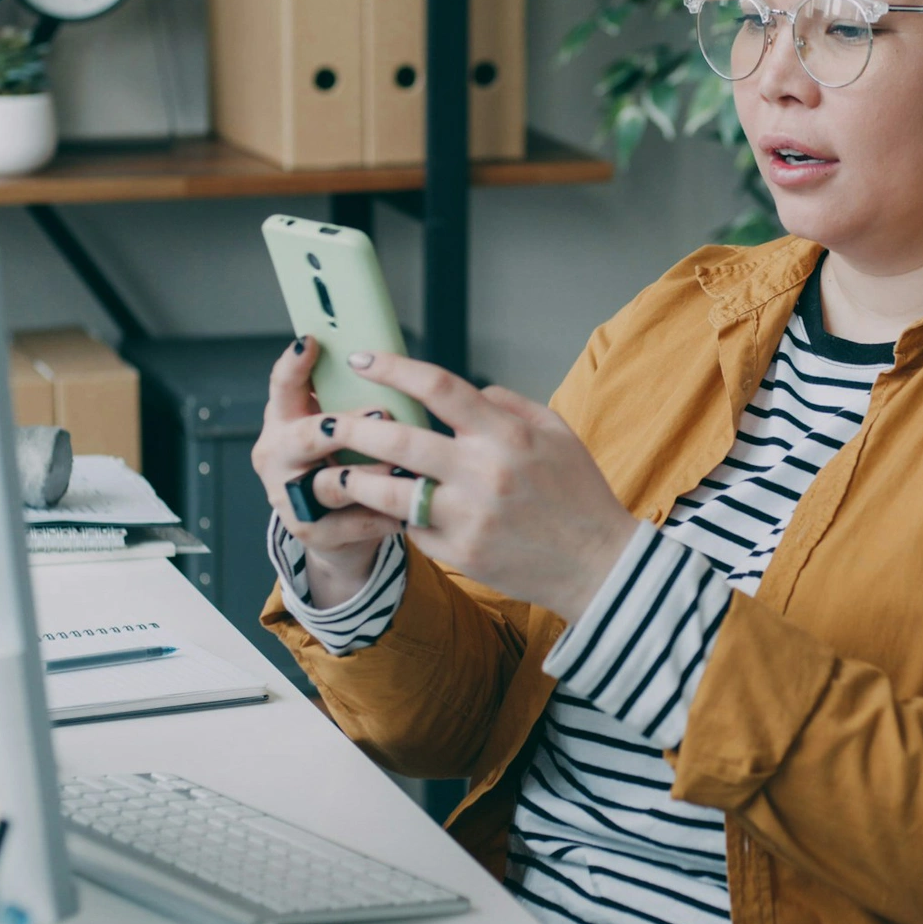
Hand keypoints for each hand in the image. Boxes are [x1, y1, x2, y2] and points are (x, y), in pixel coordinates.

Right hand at [251, 337, 404, 602]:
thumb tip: (389, 361)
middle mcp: (278, 457)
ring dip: (371, 474)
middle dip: (344, 426)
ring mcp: (291, 498)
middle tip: (382, 414)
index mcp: (283, 422)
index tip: (311, 342)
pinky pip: (355, 523)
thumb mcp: (338, 427)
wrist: (335, 530)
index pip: (282, 388)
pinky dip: (386, 514)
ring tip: (403, 467)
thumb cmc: (344, 464)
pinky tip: (411, 507)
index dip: (293, 366)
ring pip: (329, 484)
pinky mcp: (313, 533)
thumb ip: (350, 399)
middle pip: (303, 437)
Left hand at [308, 350, 640, 624]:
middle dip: (353, 427)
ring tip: (333, 472)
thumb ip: (510, 405)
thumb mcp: (557, 434)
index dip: (394, 368)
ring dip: (355, 480)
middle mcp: (484, 473)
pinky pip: (415, 529)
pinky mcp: (461, 554)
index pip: (440, 387)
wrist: (598, 564)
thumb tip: (472, 391)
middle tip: (325, 420)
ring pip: (391, 493)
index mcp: (507, 435)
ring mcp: (469, 517)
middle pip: (399, 441)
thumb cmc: (579, 494)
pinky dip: (401, 518)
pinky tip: (389, 512)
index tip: (362, 359)